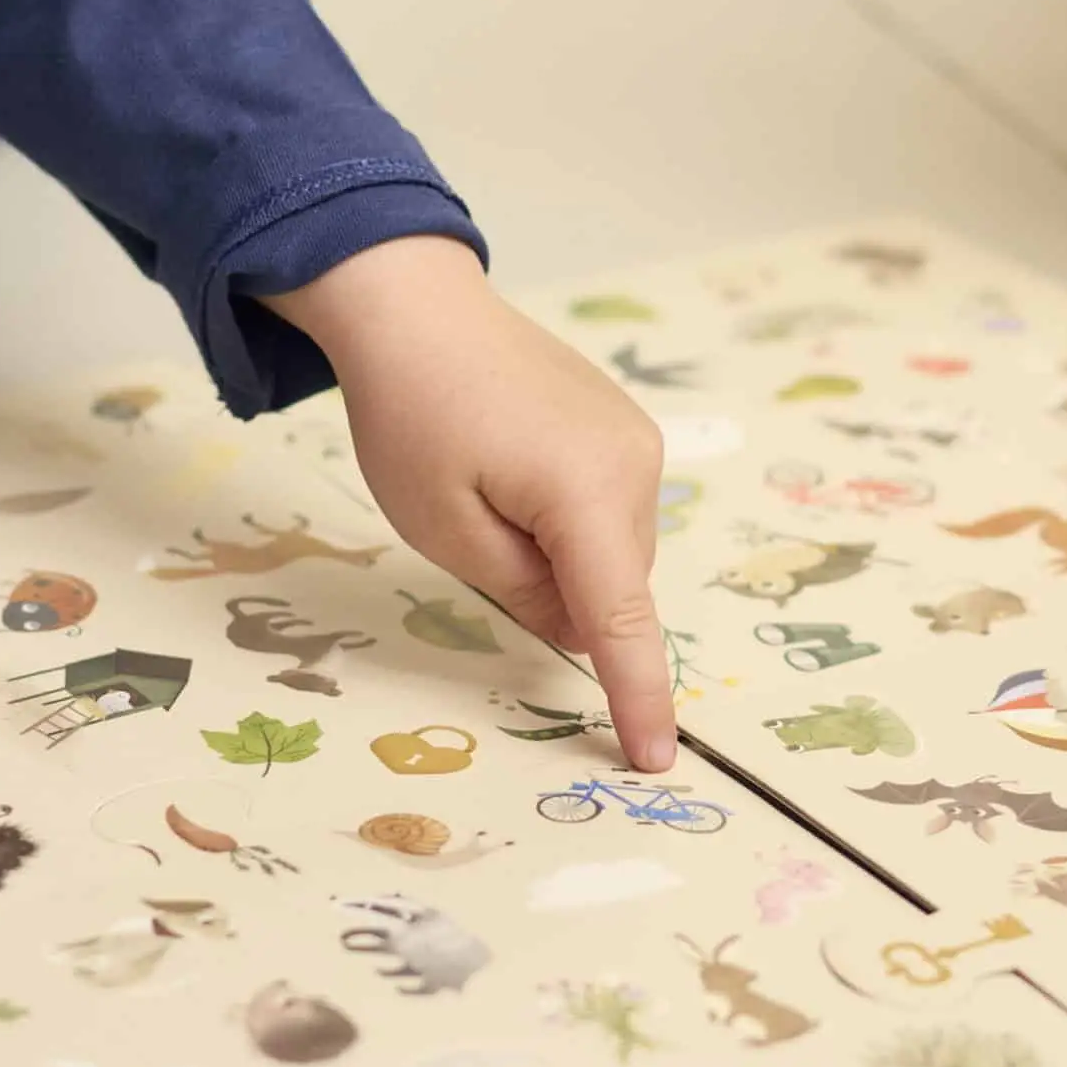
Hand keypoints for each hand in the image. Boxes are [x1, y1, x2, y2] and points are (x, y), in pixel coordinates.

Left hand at [263, 236, 675, 772]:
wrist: (414, 306)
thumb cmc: (412, 415)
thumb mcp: (446, 527)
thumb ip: (522, 592)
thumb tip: (578, 626)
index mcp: (588, 494)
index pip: (623, 622)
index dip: (640, 697)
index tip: (654, 759)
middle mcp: (635, 465)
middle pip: (612, 586)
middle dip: (557, 597)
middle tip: (473, 534)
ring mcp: (637, 439)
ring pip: (611, 551)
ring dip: (560, 557)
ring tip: (484, 489)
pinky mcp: (623, 425)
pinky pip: (607, 510)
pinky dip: (568, 523)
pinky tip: (509, 473)